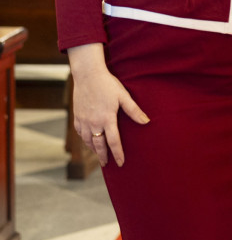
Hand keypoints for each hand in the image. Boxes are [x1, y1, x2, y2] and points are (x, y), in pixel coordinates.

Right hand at [70, 53, 148, 167]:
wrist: (88, 75)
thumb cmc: (108, 84)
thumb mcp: (123, 96)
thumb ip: (134, 110)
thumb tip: (146, 122)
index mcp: (107, 119)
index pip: (113, 142)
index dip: (118, 153)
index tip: (121, 163)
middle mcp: (94, 123)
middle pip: (98, 145)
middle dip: (103, 156)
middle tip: (107, 164)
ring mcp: (84, 120)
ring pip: (88, 141)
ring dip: (93, 149)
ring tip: (99, 154)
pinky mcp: (77, 116)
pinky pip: (80, 133)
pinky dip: (85, 140)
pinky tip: (88, 140)